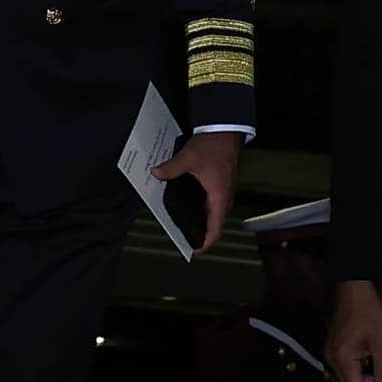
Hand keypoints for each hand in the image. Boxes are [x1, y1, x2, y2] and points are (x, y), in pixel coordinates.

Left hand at [151, 130, 241, 251]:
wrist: (226, 130)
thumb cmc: (213, 145)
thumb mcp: (188, 157)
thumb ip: (171, 168)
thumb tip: (155, 174)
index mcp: (219, 198)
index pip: (215, 230)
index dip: (205, 244)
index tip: (193, 251)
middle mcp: (224, 198)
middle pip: (214, 225)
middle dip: (199, 234)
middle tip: (182, 238)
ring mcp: (223, 191)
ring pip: (213, 214)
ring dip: (201, 221)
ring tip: (183, 224)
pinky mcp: (220, 184)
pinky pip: (212, 204)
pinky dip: (202, 209)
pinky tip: (188, 204)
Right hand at [327, 278, 381, 381]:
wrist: (354, 287)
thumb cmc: (369, 312)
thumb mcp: (380, 342)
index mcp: (342, 359)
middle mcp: (332, 359)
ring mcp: (331, 352)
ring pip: (347, 379)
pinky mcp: (334, 347)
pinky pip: (346, 369)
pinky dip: (359, 375)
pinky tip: (373, 376)